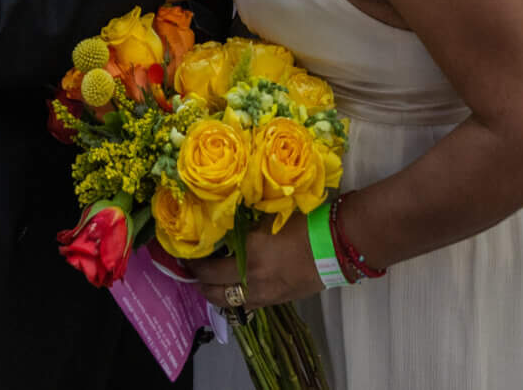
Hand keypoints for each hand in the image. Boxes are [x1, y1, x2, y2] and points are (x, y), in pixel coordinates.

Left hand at [193, 221, 319, 310]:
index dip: (193, 263)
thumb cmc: (305, 224)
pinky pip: (246, 304)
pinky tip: (233, 288)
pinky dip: (234, 298)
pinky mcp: (275, 301)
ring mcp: (263, 293)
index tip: (186, 255)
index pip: (208, 266)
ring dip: (214, 293)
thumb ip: (245, 227)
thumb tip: (224, 229)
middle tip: (193, 270)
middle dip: (198, 281)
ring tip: (209, 282)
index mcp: (249, 252)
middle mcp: (251, 277)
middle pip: (212, 289)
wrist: (337, 246)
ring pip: (226, 302)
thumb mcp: (268, 219)